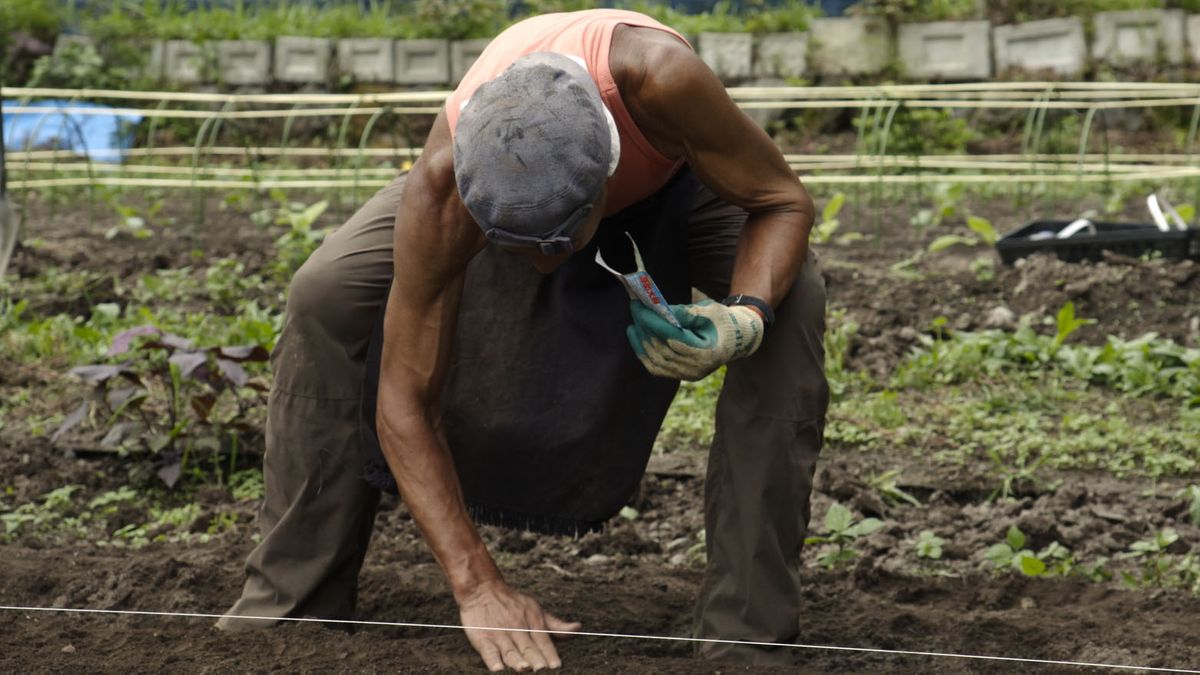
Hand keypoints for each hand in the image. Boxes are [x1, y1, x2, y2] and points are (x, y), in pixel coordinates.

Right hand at [457, 579, 580, 670]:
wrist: (482, 589)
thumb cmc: (512, 602)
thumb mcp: (536, 610)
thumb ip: (556, 625)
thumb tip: (578, 628)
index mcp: (532, 622)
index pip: (543, 641)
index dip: (550, 654)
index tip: (556, 666)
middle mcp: (517, 629)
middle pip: (528, 648)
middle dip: (536, 659)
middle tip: (542, 669)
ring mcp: (500, 634)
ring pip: (510, 651)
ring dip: (517, 660)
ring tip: (524, 668)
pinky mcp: (483, 638)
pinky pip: (488, 651)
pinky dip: (493, 660)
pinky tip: (498, 668)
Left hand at [626, 300, 763, 380]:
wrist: (736, 339)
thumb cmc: (723, 321)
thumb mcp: (711, 310)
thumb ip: (688, 312)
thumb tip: (661, 310)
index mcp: (708, 352)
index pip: (674, 338)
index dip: (654, 323)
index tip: (640, 307)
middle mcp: (697, 368)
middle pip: (663, 350)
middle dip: (645, 328)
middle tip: (635, 309)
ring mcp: (689, 375)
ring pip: (656, 361)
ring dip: (641, 340)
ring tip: (634, 321)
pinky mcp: (681, 376)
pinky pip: (657, 368)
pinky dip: (643, 353)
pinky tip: (636, 337)